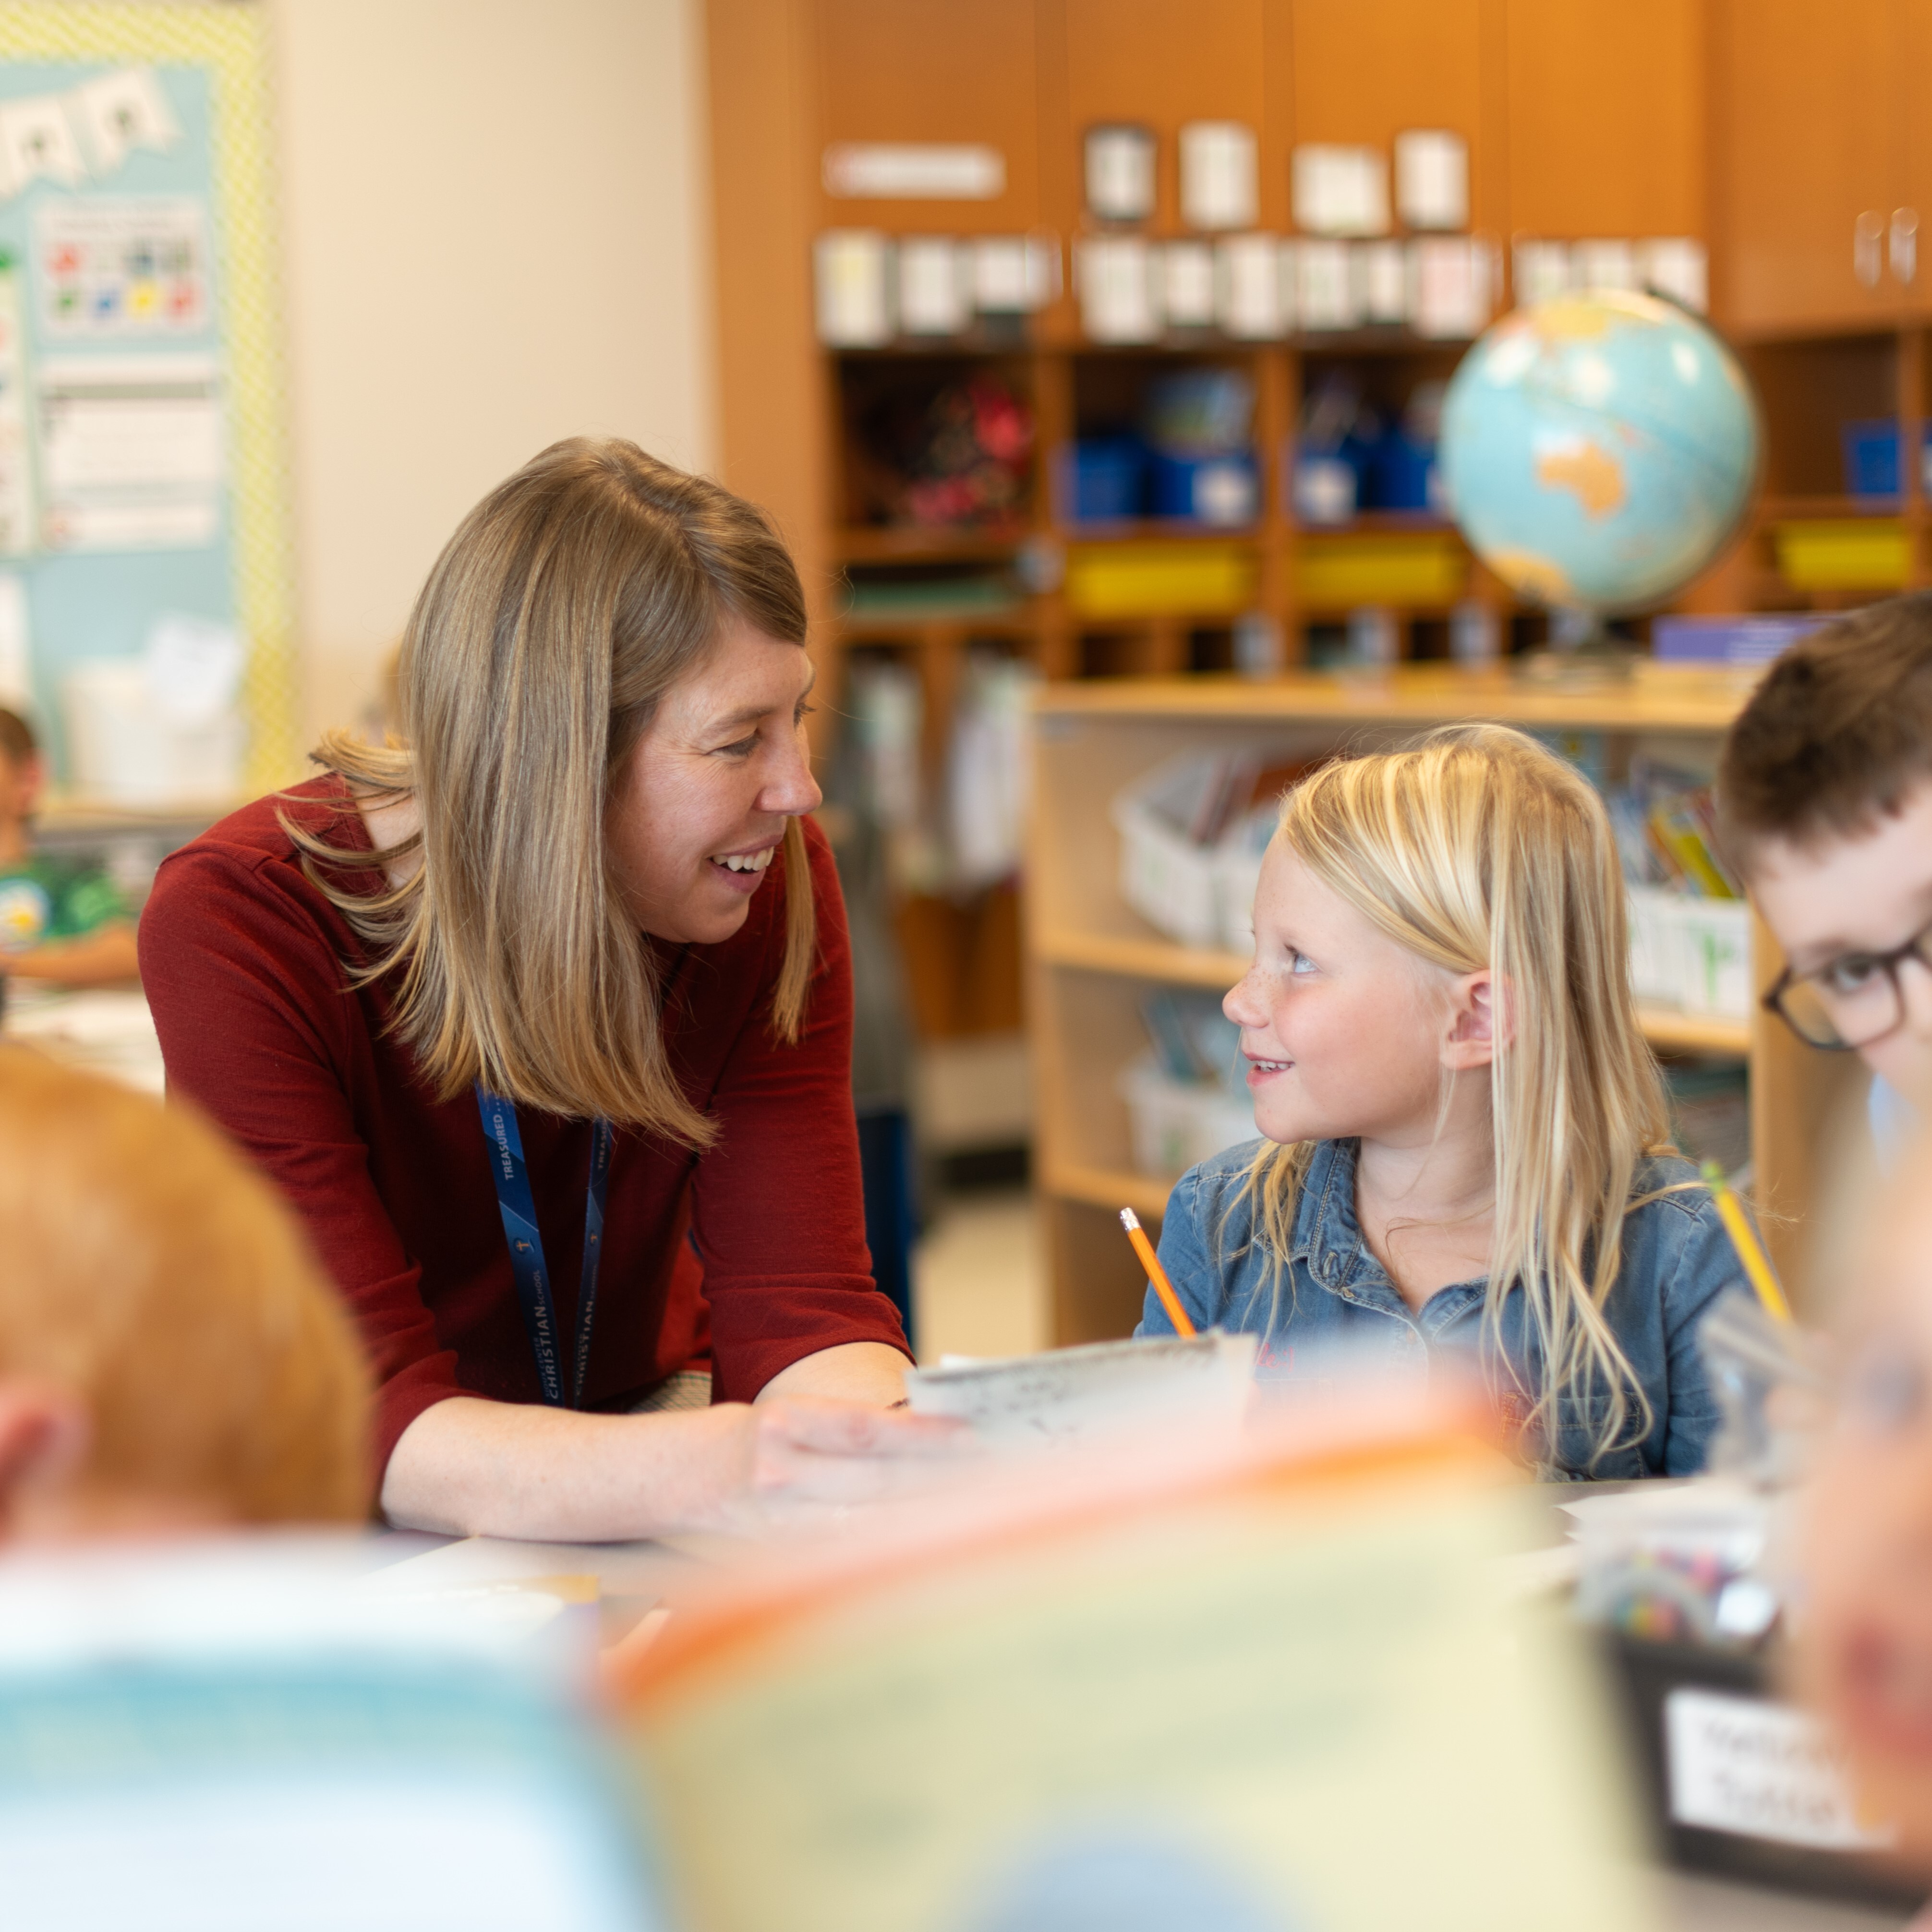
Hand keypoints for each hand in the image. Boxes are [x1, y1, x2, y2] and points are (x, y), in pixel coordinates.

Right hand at [706, 1395, 969, 1534]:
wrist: (685, 1477)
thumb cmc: (758, 1436)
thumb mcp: (798, 1413)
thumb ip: (856, 1426)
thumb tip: (937, 1433)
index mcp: (786, 1423)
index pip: (869, 1429)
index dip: (924, 1436)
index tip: (971, 1436)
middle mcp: (781, 1473)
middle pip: (878, 1482)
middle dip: (942, 1480)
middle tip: (998, 1475)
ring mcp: (781, 1521)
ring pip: (873, 1524)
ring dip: (930, 1518)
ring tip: (981, 1510)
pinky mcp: (786, 1556)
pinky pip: (854, 1552)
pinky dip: (898, 1548)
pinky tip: (936, 1544)